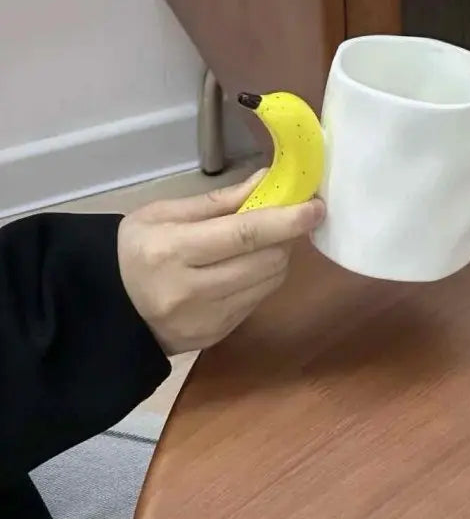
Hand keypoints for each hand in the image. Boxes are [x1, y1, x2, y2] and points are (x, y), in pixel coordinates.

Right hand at [118, 172, 323, 355]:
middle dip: (285, 237)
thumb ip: (221, 200)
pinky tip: (243, 268)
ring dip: (277, 259)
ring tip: (261, 242)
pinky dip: (260, 280)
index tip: (316, 206)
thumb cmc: (133, 249)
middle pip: (264, 262)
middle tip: (284, 219)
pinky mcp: (213, 338)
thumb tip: (269, 179)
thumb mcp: (165, 213)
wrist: (105, 307)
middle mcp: (189, 291)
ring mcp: (203, 321)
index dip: (286, 220)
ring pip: (267, 284)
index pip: (244, 235)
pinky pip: (256, 302)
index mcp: (172, 251)